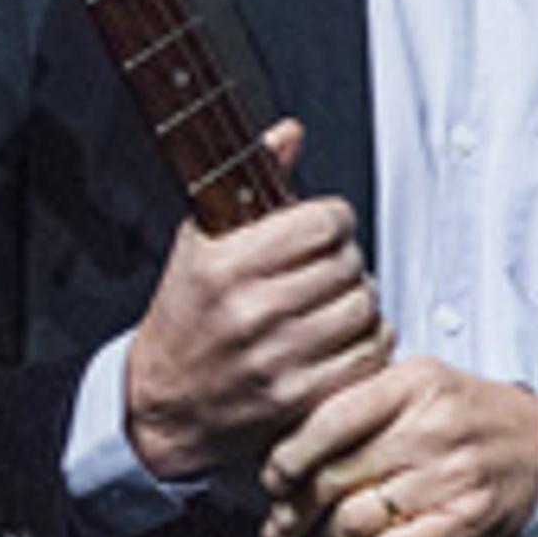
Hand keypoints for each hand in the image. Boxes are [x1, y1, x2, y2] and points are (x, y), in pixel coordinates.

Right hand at [123, 119, 389, 479]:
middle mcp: (251, 313)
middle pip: (350, 264)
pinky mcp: (300, 398)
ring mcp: (278, 360)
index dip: (332, 220)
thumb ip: (249, 181)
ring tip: (335, 302)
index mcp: (224, 267)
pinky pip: (370, 354)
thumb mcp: (201, 241)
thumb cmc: (187, 316)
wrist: (167, 403)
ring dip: (360, 301)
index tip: (323, 228)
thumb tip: (288, 133)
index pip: (323, 223)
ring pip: (365, 308)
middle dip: (346, 260)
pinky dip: (367, 343)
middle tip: (328, 268)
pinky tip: (342, 338)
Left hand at [259, 355, 537, 536]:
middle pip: (333, 477)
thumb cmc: (467, 418)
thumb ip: (362, 401)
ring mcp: (451, 476)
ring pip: (354, 521)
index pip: (329, 420)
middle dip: (293, 512)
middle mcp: (432, 427)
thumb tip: (286, 449)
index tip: (273, 478)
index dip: (288, 457)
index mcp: (414, 383)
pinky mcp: (465, 521)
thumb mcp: (420, 383)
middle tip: (279, 526)